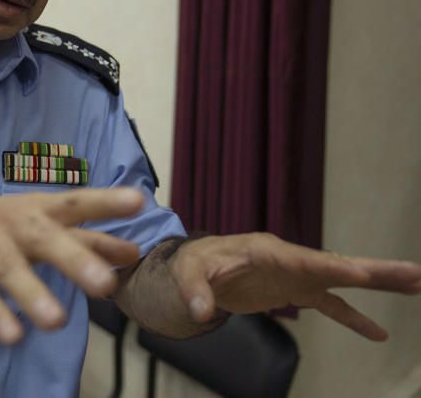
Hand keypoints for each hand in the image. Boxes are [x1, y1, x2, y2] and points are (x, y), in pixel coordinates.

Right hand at [0, 187, 144, 343]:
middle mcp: (15, 223)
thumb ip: (87, 239)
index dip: (104, 202)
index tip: (136, 201)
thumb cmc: (1, 224)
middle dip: (74, 259)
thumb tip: (132, 253)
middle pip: (46, 238)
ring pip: (10, 268)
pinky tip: (12, 335)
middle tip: (104, 285)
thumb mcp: (42, 224)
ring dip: (32, 294)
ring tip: (57, 322)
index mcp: (40, 209)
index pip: (76, 203)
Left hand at [171, 233, 420, 340]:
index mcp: (265, 250)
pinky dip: (354, 318)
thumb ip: (194, 290)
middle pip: (337, 265)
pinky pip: (331, 305)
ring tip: (417, 285)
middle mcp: (289, 259)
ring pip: (343, 281)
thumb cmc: (193, 263)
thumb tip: (201, 312)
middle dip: (375, 271)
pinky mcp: (295, 291)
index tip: (360, 274)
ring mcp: (296, 276)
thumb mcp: (186, 272)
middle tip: (416, 273)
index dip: (330, 267)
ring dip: (378, 285)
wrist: (196, 266)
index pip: (303, 259)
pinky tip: (379, 333)